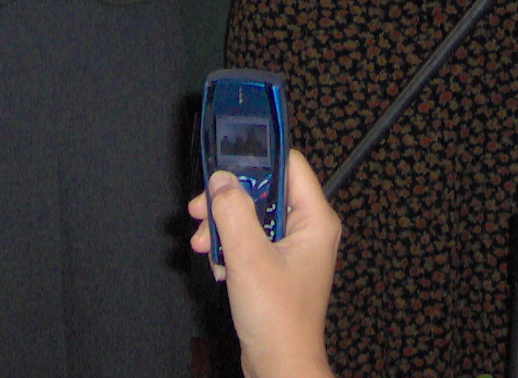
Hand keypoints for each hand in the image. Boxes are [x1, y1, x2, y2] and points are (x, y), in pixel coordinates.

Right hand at [188, 150, 339, 377]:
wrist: (279, 366)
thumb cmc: (278, 320)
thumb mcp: (248, 257)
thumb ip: (233, 211)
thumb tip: (222, 180)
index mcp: (315, 220)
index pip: (289, 164)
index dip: (256, 160)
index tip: (225, 161)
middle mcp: (307, 230)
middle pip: (264, 190)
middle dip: (230, 201)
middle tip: (202, 209)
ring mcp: (292, 249)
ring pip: (253, 216)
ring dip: (225, 227)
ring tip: (205, 244)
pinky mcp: (277, 266)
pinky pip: (250, 240)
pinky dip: (230, 248)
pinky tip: (219, 266)